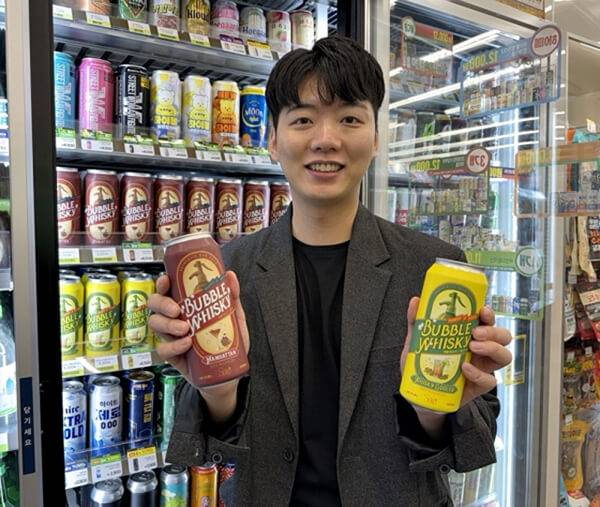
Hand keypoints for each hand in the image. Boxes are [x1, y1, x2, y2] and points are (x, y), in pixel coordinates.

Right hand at [149, 271, 250, 400]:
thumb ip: (230, 296)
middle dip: (162, 304)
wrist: (228, 372)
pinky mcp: (172, 356)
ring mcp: (171, 337)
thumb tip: (229, 275)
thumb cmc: (227, 340)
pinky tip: (186, 344)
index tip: (166, 280)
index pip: (167, 290)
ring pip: (155, 325)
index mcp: (185, 306)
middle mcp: (174, 319)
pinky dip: (173, 346)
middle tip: (177, 310)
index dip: (162, 284)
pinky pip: (163, 349)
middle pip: (154, 305)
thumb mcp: (233, 316)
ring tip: (185, 329)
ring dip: (168, 325)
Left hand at [401, 298, 511, 408]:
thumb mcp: (417, 342)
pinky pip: (489, 380)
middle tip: (475, 333)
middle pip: (503, 337)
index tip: (482, 311)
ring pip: (504, 356)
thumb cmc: (424, 363)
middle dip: (493, 332)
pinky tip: (465, 369)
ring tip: (473, 347)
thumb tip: (415, 300)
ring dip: (492, 349)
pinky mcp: (479, 386)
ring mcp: (482, 368)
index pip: (487, 321)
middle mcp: (481, 350)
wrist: (421, 394)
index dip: (489, 314)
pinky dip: (479, 374)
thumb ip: (417, 322)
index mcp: (470, 335)